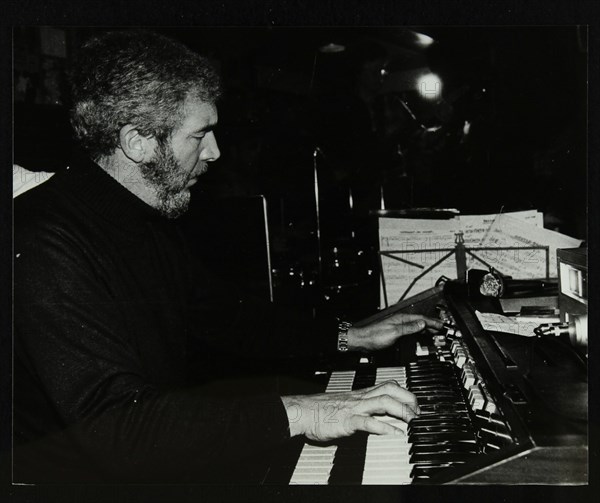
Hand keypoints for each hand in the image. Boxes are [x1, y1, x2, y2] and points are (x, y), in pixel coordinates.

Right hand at [281, 380, 418, 441]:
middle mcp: (360, 398)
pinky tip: (395, 434)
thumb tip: (376, 417)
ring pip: (384, 402)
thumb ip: (362, 409)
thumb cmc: (321, 409)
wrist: (303, 411)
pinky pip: (369, 422)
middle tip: (418, 412)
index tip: (415, 404)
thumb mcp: (345, 405)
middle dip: (409, 399)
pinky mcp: (348, 421)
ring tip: (412, 421)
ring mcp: (355, 408)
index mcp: (361, 393)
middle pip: (391, 389)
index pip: (388, 386)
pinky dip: (385, 428)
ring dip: (402, 411)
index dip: (405, 393)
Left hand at [347, 313, 443, 351]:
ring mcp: (398, 326)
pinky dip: (418, 333)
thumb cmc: (375, 336)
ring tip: (434, 332)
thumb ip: (409, 328)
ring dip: (425, 329)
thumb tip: (422, 324)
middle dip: (431, 325)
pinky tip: (420, 336)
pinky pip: (411, 331)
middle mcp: (400, 321)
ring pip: (416, 326)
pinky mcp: (395, 333)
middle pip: (419, 322)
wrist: (363, 341)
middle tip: (441, 329)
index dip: (432, 322)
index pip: (421, 319)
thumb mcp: (395, 332)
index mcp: (401, 319)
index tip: (441, 325)